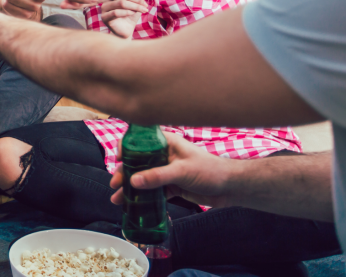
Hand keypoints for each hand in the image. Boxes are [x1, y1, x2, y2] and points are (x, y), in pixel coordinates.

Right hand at [99, 0, 147, 38]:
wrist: (126, 31)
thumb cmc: (131, 16)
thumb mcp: (136, 3)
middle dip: (137, 0)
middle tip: (145, 5)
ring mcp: (104, 8)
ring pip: (121, 3)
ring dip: (134, 6)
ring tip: (142, 10)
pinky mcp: (104, 17)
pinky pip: (116, 12)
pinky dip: (127, 12)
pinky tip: (132, 14)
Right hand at [109, 133, 236, 209]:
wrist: (230, 188)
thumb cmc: (210, 171)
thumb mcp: (182, 171)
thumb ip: (157, 176)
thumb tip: (133, 181)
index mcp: (166, 142)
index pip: (140, 140)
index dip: (127, 147)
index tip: (118, 158)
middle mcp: (164, 154)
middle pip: (138, 161)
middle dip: (125, 173)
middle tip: (115, 184)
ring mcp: (166, 170)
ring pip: (143, 177)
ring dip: (131, 187)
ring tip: (118, 198)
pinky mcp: (171, 185)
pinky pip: (153, 190)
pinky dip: (143, 197)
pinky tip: (133, 205)